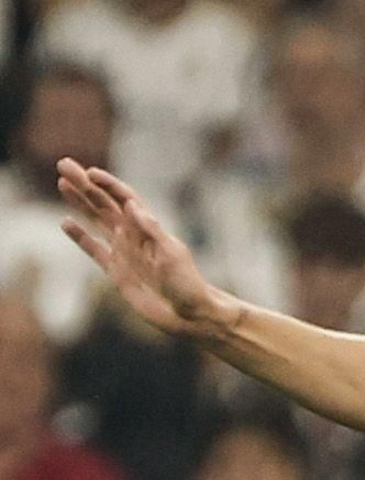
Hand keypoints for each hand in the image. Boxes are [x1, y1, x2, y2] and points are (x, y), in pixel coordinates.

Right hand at [57, 161, 227, 338]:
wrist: (188, 315)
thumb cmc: (187, 284)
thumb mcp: (172, 254)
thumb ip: (151, 230)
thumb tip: (131, 205)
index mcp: (148, 228)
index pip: (124, 198)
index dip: (107, 184)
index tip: (90, 172)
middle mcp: (133, 235)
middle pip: (104, 203)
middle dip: (85, 184)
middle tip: (63, 164)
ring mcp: (123, 252)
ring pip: (96, 221)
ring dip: (79, 203)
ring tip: (62, 184)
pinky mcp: (115, 271)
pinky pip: (93, 250)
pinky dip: (80, 237)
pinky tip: (66, 222)